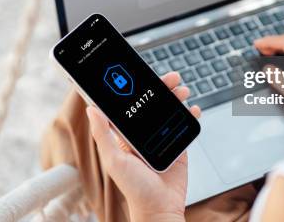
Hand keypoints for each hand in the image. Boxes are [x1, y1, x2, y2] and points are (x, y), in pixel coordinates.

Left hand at [86, 72, 200, 221]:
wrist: (161, 208)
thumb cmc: (134, 190)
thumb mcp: (114, 161)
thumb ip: (104, 135)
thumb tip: (91, 109)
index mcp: (125, 134)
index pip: (131, 104)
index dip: (138, 87)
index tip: (144, 74)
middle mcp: (143, 133)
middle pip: (153, 102)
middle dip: (163, 87)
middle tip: (172, 78)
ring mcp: (161, 137)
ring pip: (170, 109)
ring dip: (177, 97)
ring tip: (183, 91)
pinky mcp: (178, 144)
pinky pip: (184, 124)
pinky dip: (190, 114)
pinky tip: (193, 109)